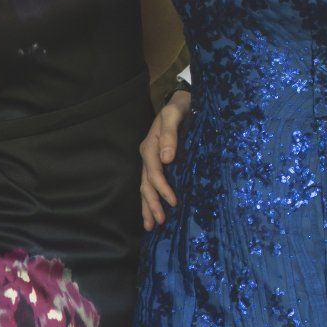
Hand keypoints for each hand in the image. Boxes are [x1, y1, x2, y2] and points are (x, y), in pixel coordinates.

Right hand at [140, 90, 189, 229]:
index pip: (154, 173)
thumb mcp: (174, 115)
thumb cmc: (179, 108)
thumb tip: (167, 158)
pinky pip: (151, 183)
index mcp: (150, 146)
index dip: (162, 189)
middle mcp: (148, 155)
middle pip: (146, 185)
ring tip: (151, 225)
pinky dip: (151, 198)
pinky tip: (154, 210)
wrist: (181, 101)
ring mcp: (151, 160)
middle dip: (151, 205)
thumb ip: (170, 134)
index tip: (173, 202)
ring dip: (147, 206)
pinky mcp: (157, 162)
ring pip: (145, 187)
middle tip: (157, 223)